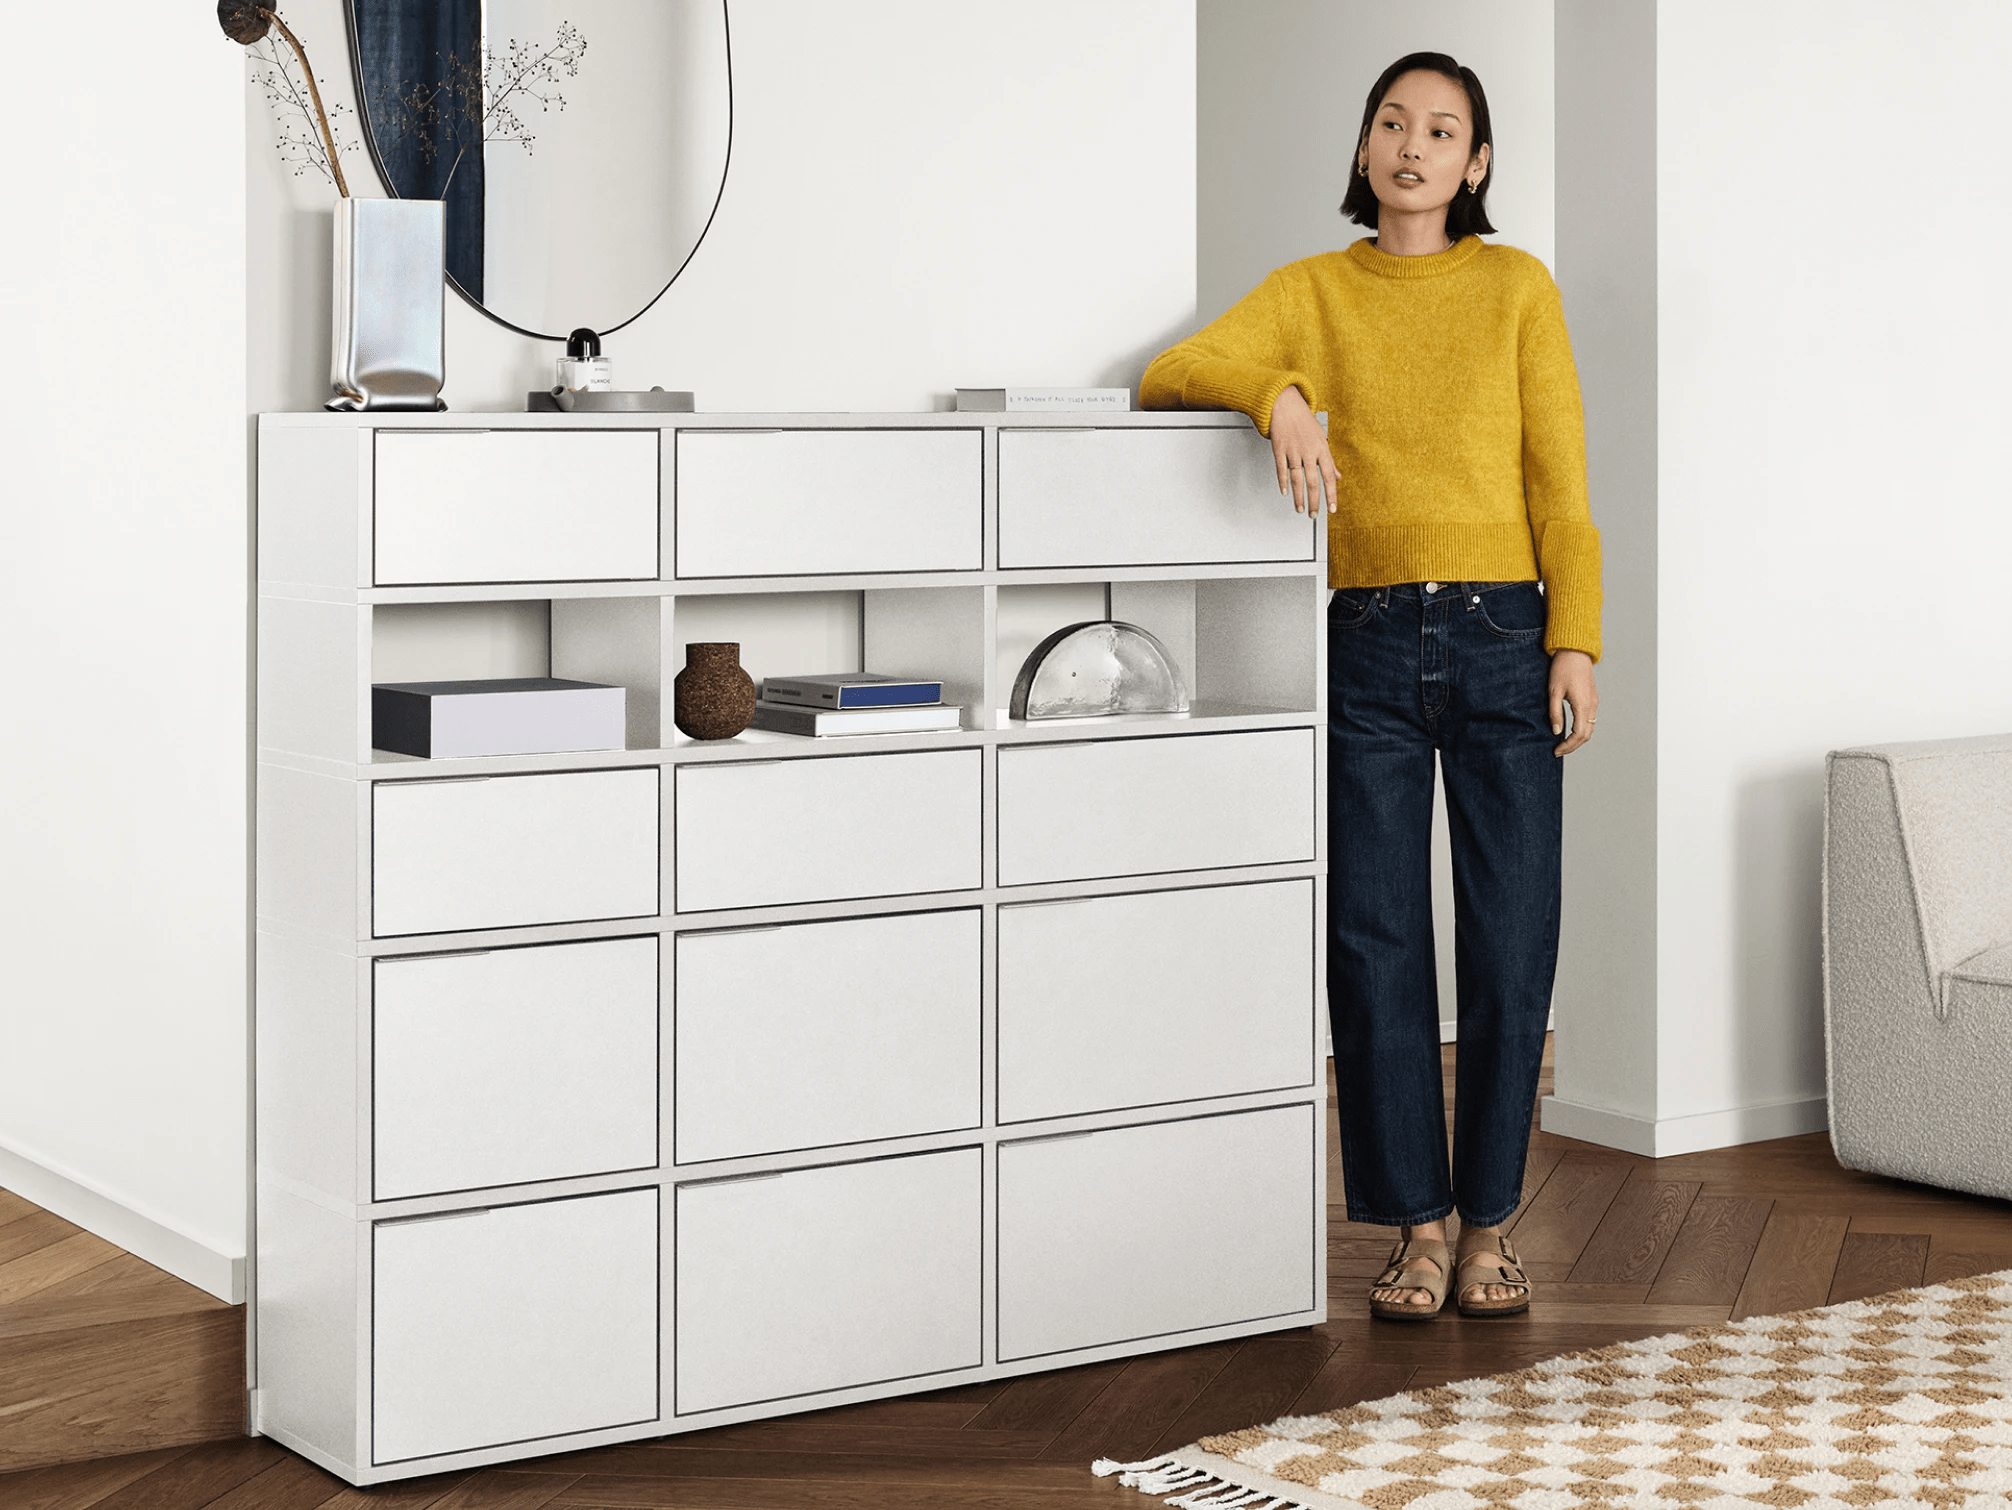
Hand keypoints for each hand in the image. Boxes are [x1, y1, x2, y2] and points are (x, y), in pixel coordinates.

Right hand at [1269, 385, 1337, 515]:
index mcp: (1322, 449)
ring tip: (1300, 509)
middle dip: (1315, 501)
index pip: (1329, 476)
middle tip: (1314, 515)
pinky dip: (1283, 482)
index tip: (1332, 509)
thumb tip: (1338, 476)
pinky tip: (1285, 492)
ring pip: (1297, 479)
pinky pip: (1282, 469)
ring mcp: (1293, 451)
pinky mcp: (1279, 449)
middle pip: (1313, 482)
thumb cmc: (1304, 421)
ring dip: (1299, 497)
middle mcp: (1309, 452)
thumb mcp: (1321, 439)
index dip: (1331, 494)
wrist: (1285, 405)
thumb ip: (1329, 460)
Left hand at [1549, 649, 1597, 755]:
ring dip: (1578, 739)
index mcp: (1583, 705)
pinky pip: (1590, 719)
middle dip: (1573, 746)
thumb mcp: (1554, 691)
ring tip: (1563, 743)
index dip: (1567, 746)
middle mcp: (1592, 705)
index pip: (1578, 734)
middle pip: (1587, 735)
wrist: (1575, 651)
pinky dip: (1581, 729)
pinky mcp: (1592, 698)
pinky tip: (1569, 730)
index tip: (1556, 751)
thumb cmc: (1562, 669)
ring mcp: (1594, 702)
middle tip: (1559, 751)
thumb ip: (1555, 713)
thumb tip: (1556, 732)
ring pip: (1590, 728)